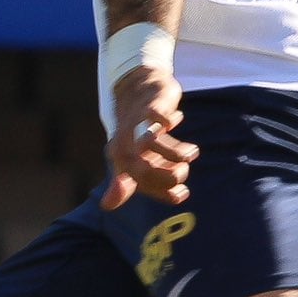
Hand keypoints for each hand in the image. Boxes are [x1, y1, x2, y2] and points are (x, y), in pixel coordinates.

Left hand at [101, 68, 196, 210]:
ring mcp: (137, 123)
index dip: (163, 192)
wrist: (137, 89)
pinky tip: (177, 120)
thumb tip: (106, 207)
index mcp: (121, 158)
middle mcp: (126, 142)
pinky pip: (157, 116)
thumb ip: (123, 184)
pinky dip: (169, 121)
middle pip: (144, 169)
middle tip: (185, 169)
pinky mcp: (151, 105)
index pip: (140, 184)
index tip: (182, 193)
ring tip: (192, 152)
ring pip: (151, 144)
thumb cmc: (136, 130)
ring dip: (177, 152)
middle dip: (172, 175)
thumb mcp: (129, 157)